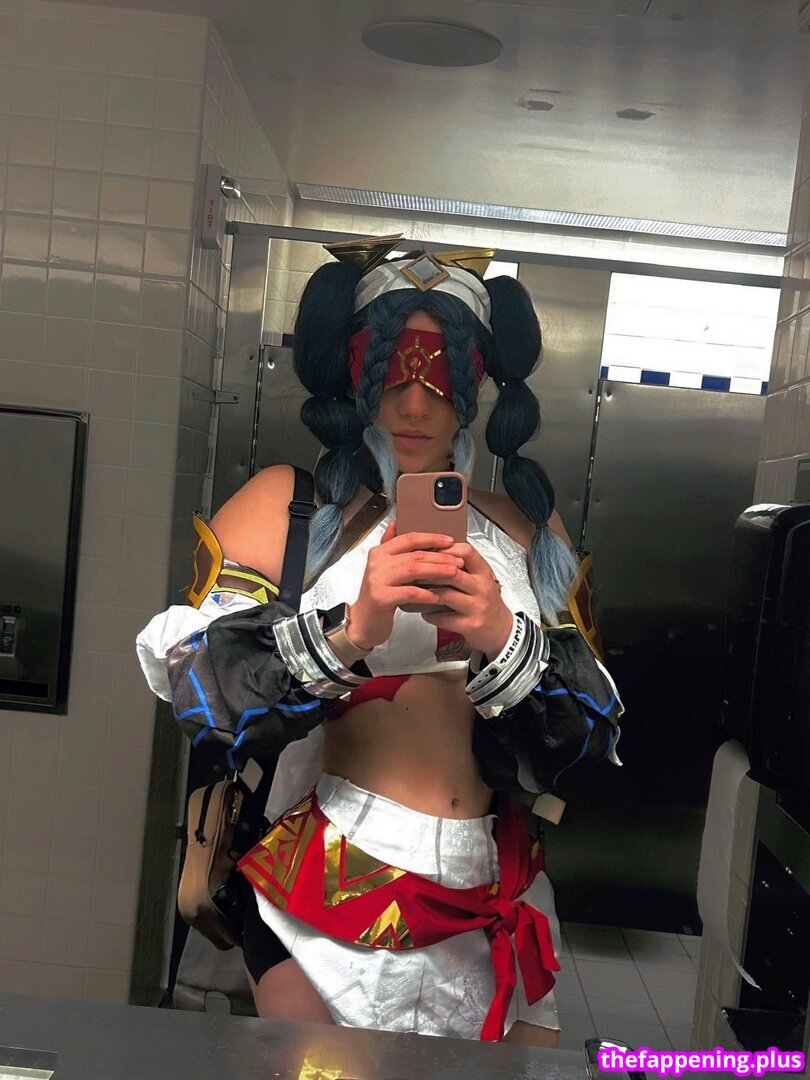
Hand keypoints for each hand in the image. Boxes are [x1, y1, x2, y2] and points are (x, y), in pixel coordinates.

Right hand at [348, 521, 465, 649]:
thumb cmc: (378, 596)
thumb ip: (389, 546)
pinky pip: (409, 592)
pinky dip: (426, 593)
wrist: (363, 622)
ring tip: (454, 573)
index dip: (431, 538)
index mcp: (379, 552)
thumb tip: (396, 523)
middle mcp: (377, 563)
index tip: (449, 541)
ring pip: (413, 570)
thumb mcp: (382, 568)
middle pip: (414, 554)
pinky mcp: (381, 598)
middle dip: (440, 556)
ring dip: (437, 571)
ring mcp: (378, 580)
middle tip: (458, 560)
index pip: (408, 538)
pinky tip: (438, 596)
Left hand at [421, 541, 513, 657]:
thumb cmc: (485, 602)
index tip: (429, 552)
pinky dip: (430, 615)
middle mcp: (482, 588)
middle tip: (413, 571)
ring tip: (415, 591)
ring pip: (446, 595)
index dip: (446, 550)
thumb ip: (462, 568)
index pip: (466, 552)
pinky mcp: (470, 625)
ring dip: (426, 593)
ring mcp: (477, 607)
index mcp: (483, 572)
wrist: (501, 630)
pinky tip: (424, 612)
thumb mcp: (480, 580)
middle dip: (430, 571)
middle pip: (453, 572)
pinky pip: (443, 618)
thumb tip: (433, 554)